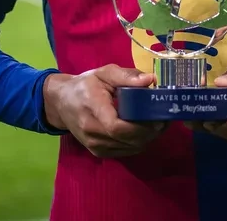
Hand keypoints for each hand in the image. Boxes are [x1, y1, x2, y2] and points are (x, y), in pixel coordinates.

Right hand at [43, 64, 166, 157]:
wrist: (61, 102)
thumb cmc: (85, 85)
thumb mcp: (104, 73)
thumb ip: (126, 76)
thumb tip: (150, 80)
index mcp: (93, 109)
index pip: (117, 127)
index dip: (141, 126)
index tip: (157, 117)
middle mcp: (92, 132)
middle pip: (127, 140)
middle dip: (150, 132)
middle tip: (164, 119)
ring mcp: (94, 145)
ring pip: (128, 148)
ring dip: (147, 139)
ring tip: (158, 125)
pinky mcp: (98, 152)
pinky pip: (124, 151)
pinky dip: (137, 144)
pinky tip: (145, 132)